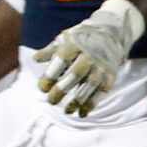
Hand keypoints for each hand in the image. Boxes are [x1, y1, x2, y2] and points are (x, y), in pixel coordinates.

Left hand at [40, 0, 146, 114]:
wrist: (111, 33)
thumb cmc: (80, 39)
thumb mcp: (64, 39)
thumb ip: (50, 51)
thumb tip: (35, 59)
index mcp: (74, 45)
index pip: (61, 61)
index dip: (51, 75)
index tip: (42, 88)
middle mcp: (89, 56)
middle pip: (75, 74)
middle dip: (63, 89)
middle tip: (51, 101)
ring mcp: (102, 66)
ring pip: (90, 85)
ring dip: (78, 100)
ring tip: (66, 111)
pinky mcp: (111, 75)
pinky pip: (102, 91)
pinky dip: (93, 103)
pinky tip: (82, 113)